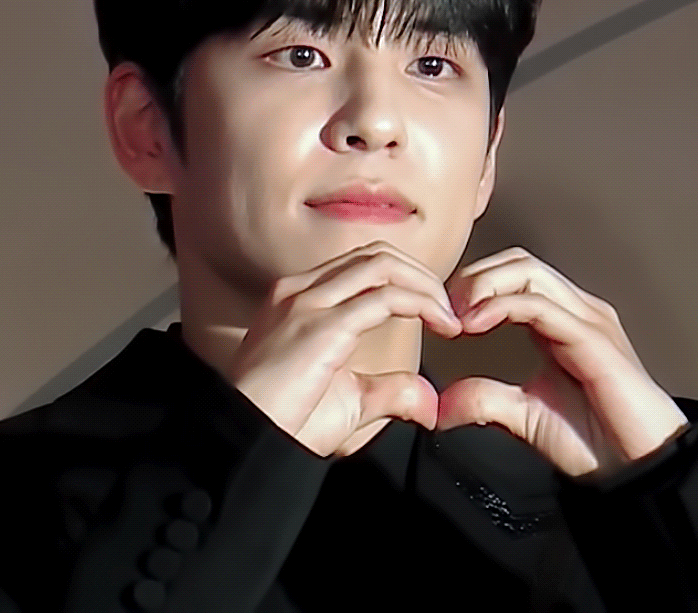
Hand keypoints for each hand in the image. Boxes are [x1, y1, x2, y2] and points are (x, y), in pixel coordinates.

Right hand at [226, 241, 461, 457]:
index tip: (434, 310)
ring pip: (383, 265)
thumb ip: (387, 390)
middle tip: (449, 309)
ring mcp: (307, 302)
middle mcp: (300, 290)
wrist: (247, 442)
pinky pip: (386, 298)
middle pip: (376, 255)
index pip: (361, 265)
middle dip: (421, 276)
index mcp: (297, 299)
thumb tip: (426, 397)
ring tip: (449, 316)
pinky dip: (422, 304)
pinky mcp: (322, 325)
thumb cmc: (284, 425)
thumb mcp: (347, 400)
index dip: (405, 279)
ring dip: (425, 285)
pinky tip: (442, 325)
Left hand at [440, 247, 689, 476]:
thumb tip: (442, 404)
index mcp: (560, 320)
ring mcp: (588, 321)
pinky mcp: (594, 340)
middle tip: (444, 309)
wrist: (645, 473)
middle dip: (474, 277)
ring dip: (483, 285)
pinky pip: (541, 305)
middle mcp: (576, 311)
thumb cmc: (598, 441)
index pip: (512, 274)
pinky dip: (502, 306)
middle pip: (518, 262)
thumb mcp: (524, 415)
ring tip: (458, 315)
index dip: (473, 285)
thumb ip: (485, 399)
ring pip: (528, 271)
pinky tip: (476, 324)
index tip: (442, 315)